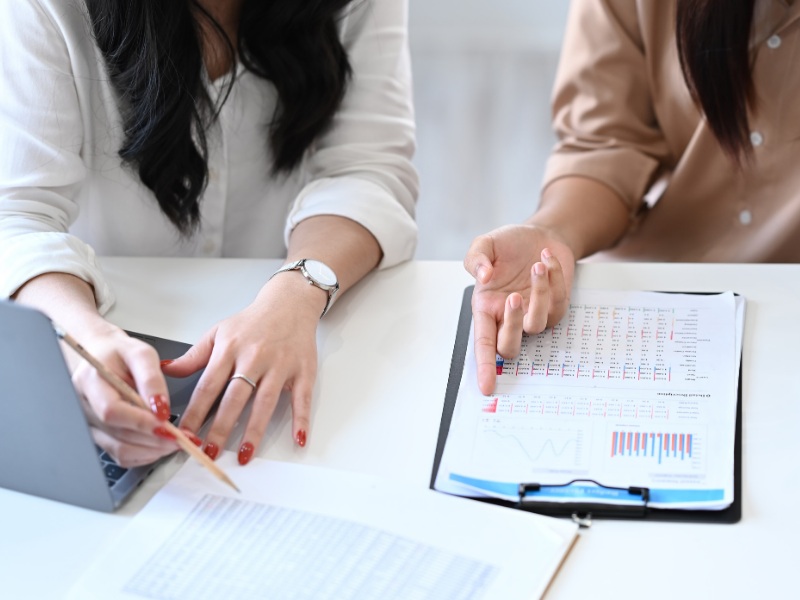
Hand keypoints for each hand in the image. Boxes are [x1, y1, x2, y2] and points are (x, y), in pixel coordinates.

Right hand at [71, 325, 179, 466]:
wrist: (103, 356)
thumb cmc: (121, 353)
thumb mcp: (141, 353)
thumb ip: (151, 379)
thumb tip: (161, 408)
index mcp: (90, 382)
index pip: (112, 411)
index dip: (141, 422)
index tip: (167, 425)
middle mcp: (86, 407)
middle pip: (118, 434)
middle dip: (153, 439)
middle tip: (182, 438)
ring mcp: (90, 424)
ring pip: (120, 449)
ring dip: (152, 450)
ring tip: (176, 441)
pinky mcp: (100, 436)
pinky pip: (121, 454)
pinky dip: (144, 454)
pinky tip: (160, 444)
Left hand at [164, 273, 324, 464]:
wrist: (289, 303)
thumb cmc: (253, 321)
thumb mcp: (219, 332)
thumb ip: (194, 356)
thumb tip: (165, 370)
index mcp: (230, 349)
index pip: (208, 386)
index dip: (196, 413)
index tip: (185, 434)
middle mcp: (254, 358)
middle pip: (235, 398)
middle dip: (221, 428)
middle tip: (209, 453)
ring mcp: (280, 366)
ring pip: (265, 402)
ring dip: (254, 430)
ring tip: (243, 455)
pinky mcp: (303, 371)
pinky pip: (302, 399)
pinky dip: (301, 420)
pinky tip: (297, 440)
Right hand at [463, 224, 575, 394]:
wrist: (539, 235)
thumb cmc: (508, 245)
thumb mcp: (484, 244)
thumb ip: (475, 258)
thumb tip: (481, 277)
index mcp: (486, 308)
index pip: (482, 344)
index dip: (484, 366)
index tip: (486, 386)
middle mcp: (508, 317)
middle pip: (510, 346)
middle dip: (513, 324)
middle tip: (514, 296)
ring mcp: (534, 314)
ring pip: (537, 323)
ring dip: (539, 292)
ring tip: (537, 264)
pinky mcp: (556, 306)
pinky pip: (557, 302)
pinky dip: (554, 278)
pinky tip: (547, 259)